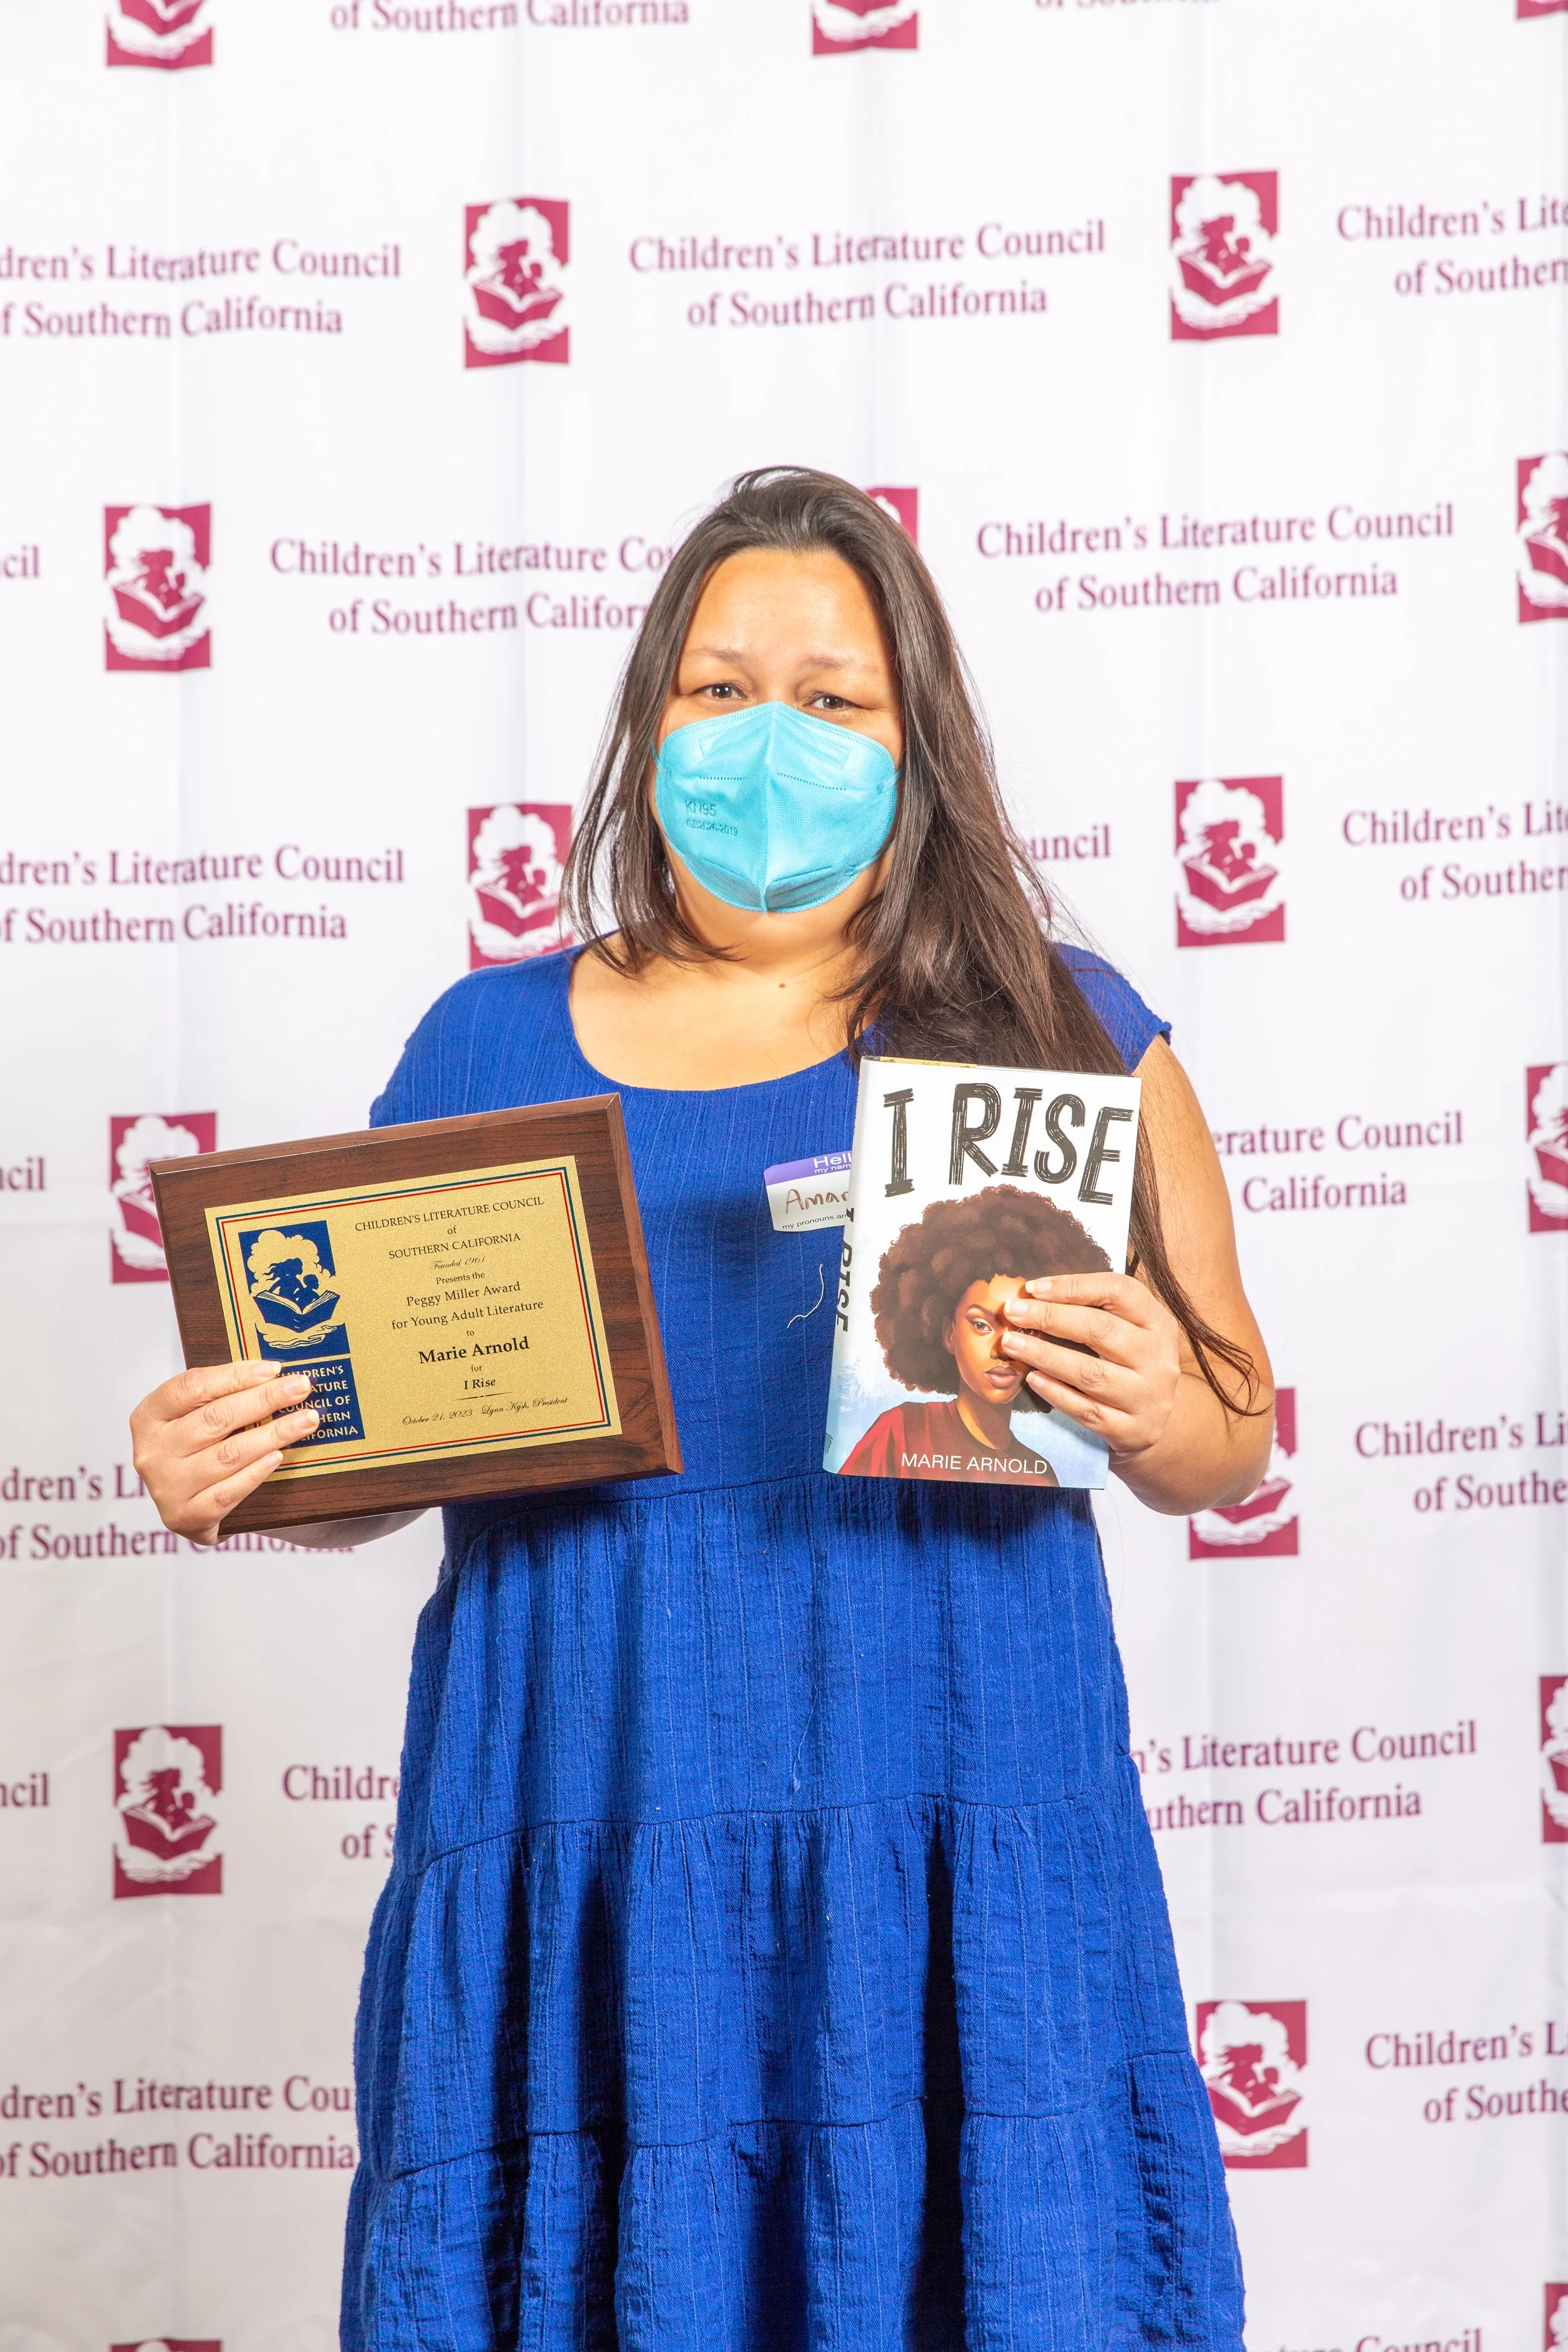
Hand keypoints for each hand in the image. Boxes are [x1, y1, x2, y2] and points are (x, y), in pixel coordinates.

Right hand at [130, 1362, 318, 1545]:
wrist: (187, 1508)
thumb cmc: (195, 1450)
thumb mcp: (193, 1418)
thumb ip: (221, 1396)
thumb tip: (275, 1375)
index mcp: (148, 1416)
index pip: (191, 1387)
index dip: (235, 1375)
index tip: (274, 1369)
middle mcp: (152, 1452)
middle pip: (215, 1418)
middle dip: (264, 1400)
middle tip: (301, 1388)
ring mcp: (167, 1487)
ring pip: (227, 1455)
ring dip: (273, 1434)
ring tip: (306, 1420)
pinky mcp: (186, 1517)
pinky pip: (228, 1492)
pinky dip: (256, 1472)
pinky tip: (279, 1456)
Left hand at [1000, 1272, 1182, 1463]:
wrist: (1155, 1423)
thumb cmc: (1130, 1365)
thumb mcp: (1129, 1332)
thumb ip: (1095, 1311)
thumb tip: (1035, 1296)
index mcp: (1160, 1323)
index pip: (1120, 1292)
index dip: (1074, 1286)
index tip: (1033, 1288)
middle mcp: (1159, 1359)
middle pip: (1101, 1330)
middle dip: (1050, 1318)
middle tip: (1013, 1312)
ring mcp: (1147, 1397)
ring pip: (1090, 1373)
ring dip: (1045, 1355)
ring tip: (1012, 1343)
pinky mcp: (1131, 1431)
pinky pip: (1086, 1410)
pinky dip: (1055, 1392)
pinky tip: (1032, 1378)